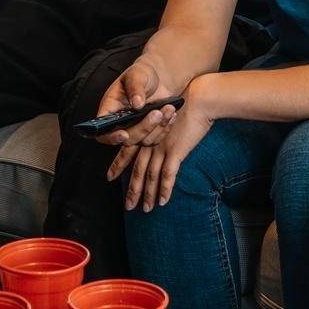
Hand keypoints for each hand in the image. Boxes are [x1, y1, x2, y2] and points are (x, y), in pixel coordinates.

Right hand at [94, 56, 179, 149]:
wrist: (158, 77)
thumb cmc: (142, 74)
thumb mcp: (137, 74)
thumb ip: (135, 87)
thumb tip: (137, 104)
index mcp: (110, 108)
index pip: (103, 130)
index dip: (111, 137)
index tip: (124, 134)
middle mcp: (120, 122)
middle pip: (127, 139)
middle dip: (143, 128)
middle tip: (157, 112)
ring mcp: (135, 129)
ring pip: (144, 141)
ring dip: (158, 126)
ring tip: (168, 107)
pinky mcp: (149, 132)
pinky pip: (156, 139)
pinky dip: (165, 127)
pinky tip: (171, 112)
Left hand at [108, 79, 214, 210]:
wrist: (198, 99)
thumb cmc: (185, 106)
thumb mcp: (166, 117)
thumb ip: (159, 131)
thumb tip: (157, 142)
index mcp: (145, 132)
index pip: (127, 152)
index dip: (118, 165)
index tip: (110, 177)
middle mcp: (150, 141)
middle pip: (137, 170)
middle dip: (133, 190)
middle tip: (128, 206)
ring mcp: (161, 147)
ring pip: (150, 175)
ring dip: (148, 194)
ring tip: (146, 209)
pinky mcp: (175, 151)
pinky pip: (168, 175)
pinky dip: (165, 189)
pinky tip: (163, 201)